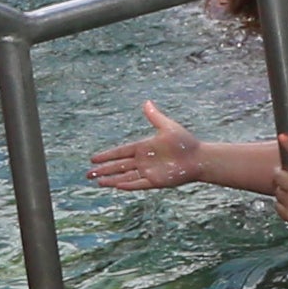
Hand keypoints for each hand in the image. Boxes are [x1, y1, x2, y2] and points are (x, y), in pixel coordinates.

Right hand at [88, 104, 208, 192]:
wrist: (199, 158)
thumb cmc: (185, 142)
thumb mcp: (168, 127)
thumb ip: (155, 117)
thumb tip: (146, 102)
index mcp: (144, 147)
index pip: (121, 152)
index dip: (107, 156)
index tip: (93, 159)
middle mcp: (143, 161)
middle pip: (119, 166)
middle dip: (103, 170)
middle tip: (87, 174)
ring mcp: (148, 172)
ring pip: (125, 176)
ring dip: (111, 179)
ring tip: (97, 181)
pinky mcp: (155, 181)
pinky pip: (138, 184)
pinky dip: (127, 185)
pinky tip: (116, 186)